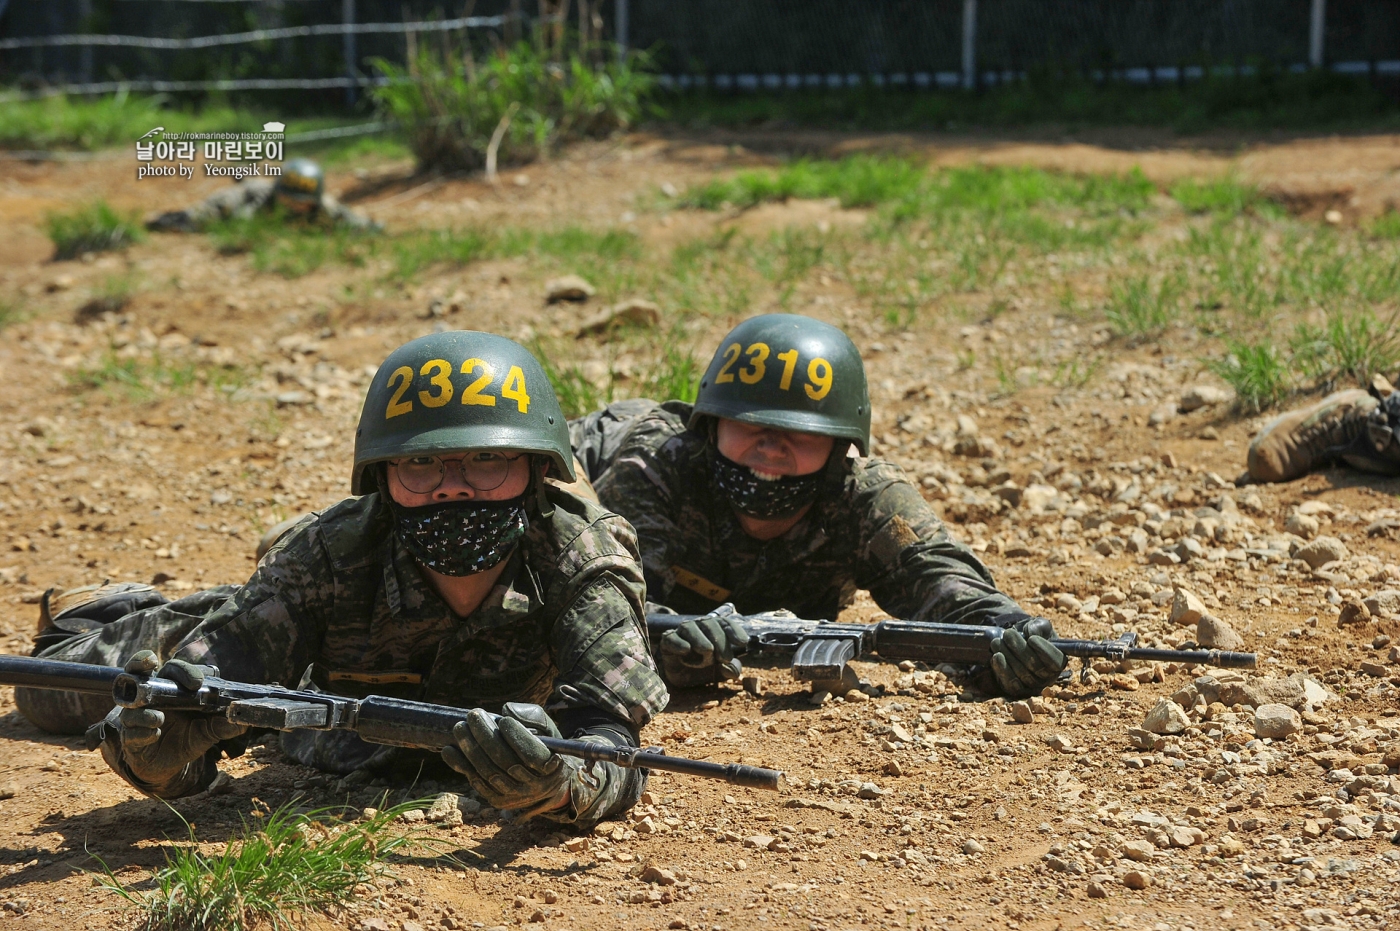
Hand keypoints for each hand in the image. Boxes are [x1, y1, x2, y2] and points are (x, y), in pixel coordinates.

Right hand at [112, 650, 245, 788]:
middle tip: (154, 667)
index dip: (183, 671)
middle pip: (137, 670)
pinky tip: (154, 734)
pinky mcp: (130, 739)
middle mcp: (150, 698)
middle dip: (141, 663)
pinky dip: (142, 732)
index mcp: (170, 689)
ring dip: (145, 712)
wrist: (170, 765)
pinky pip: (130, 733)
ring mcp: (136, 717)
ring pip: (131, 706)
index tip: (197, 682)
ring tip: (159, 719)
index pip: (172, 669)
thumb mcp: (209, 731)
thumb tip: (243, 721)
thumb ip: (224, 724)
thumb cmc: (188, 737)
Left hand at [441, 703, 572, 815]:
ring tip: (460, 727)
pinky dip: (461, 766)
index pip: (532, 755)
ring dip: (470, 749)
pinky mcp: (498, 800)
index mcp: (552, 767)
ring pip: (488, 773)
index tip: (503, 720)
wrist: (545, 781)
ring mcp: (514, 795)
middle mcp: (534, 786)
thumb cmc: (544, 747)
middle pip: (505, 762)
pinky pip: (477, 782)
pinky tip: (449, 749)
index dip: (517, 738)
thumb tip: (505, 711)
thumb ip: (531, 717)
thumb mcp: (546, 729)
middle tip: (474, 715)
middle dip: (486, 736)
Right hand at [658, 603, 748, 686]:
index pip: (726, 624)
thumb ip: (731, 669)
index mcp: (715, 630)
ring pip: (690, 628)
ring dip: (699, 638)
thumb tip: (731, 670)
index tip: (742, 642)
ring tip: (707, 650)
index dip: (735, 631)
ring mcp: (682, 632)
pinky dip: (678, 642)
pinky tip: (686, 650)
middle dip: (719, 640)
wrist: (682, 676)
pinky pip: (671, 637)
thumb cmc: (705, 668)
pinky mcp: (667, 641)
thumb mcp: (721, 671)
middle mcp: (699, 627)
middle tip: (725, 658)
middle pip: (709, 624)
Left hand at [989, 618, 1065, 699]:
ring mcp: (1033, 686)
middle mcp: (1048, 677)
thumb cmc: (1032, 634)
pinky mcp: (1017, 690)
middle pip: (1035, 666)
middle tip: (1008, 633)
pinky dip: (1002, 669)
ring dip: (1007, 655)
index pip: (1055, 661)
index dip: (1044, 650)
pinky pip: (1010, 684)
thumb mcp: (1039, 626)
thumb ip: (1039, 626)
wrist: (1016, 643)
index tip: (1031, 638)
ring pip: (1021, 674)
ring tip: (998, 641)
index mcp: (1058, 660)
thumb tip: (1032, 633)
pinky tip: (996, 656)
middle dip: (1019, 648)